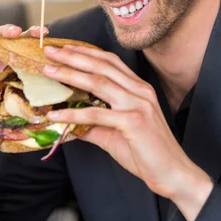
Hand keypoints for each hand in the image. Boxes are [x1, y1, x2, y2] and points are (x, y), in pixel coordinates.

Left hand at [43, 44, 211, 209]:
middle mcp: (139, 91)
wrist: (173, 173)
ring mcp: (138, 104)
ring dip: (70, 75)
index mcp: (138, 88)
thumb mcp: (116, 134)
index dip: (86, 52)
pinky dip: (73, 114)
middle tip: (50, 50)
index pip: (110, 61)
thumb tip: (69, 124)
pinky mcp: (134, 122)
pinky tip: (55, 114)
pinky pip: (96, 114)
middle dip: (73, 56)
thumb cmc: (147, 153)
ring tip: (48, 71)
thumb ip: (94, 125)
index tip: (65, 47)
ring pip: (98, 82)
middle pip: (102, 66)